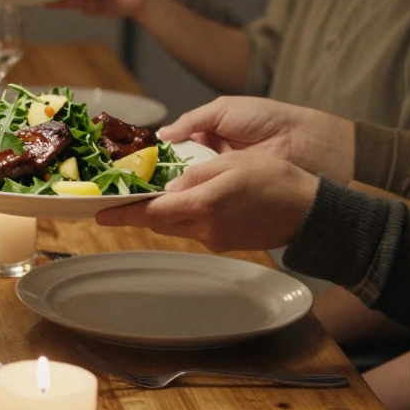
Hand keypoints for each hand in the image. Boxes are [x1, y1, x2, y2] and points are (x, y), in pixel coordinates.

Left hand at [95, 152, 319, 252]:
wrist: (311, 212)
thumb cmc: (275, 179)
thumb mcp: (230, 164)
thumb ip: (193, 176)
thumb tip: (167, 188)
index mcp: (203, 205)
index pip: (151, 213)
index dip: (122, 214)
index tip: (99, 215)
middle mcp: (205, 228)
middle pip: (160, 222)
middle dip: (143, 210)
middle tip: (126, 197)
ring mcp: (215, 240)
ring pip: (176, 226)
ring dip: (167, 212)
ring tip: (164, 194)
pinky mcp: (225, 245)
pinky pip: (195, 230)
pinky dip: (188, 216)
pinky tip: (198, 201)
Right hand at [158, 97, 353, 181]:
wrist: (301, 139)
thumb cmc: (265, 118)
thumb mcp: (223, 109)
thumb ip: (191, 121)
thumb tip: (162, 135)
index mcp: (207, 134)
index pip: (174, 147)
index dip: (158, 156)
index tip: (139, 165)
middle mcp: (211, 156)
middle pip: (178, 168)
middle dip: (161, 176)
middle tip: (140, 183)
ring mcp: (221, 176)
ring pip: (189, 184)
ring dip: (175, 188)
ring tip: (152, 193)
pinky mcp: (233, 193)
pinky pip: (208, 195)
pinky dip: (194, 197)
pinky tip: (178, 200)